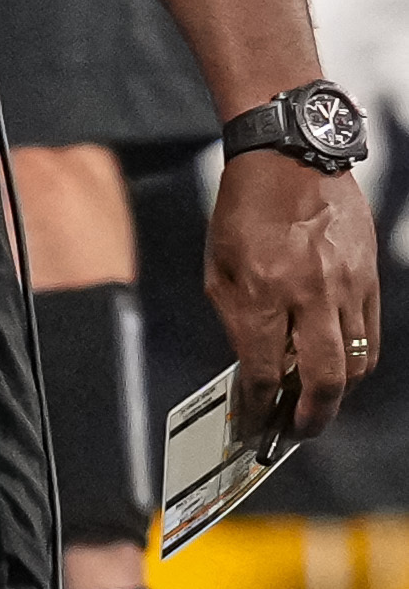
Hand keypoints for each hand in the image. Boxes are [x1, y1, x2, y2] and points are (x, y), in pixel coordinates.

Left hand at [205, 154, 377, 438]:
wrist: (290, 156)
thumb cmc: (245, 209)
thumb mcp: (218, 268)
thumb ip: (236, 322)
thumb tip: (252, 367)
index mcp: (264, 291)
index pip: (263, 371)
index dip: (257, 409)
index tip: (252, 426)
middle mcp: (310, 293)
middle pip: (323, 379)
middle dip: (311, 417)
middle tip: (296, 432)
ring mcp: (346, 285)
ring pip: (356, 362)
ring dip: (337, 392)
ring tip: (316, 402)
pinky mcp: (368, 276)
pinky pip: (371, 334)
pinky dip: (355, 359)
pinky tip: (337, 366)